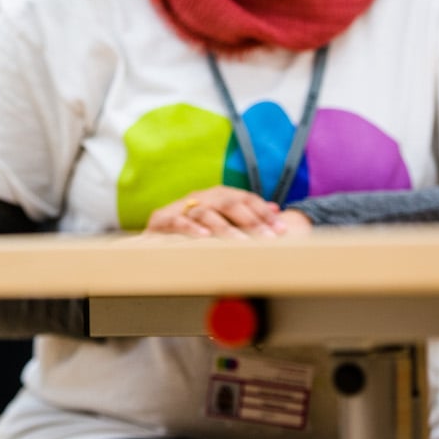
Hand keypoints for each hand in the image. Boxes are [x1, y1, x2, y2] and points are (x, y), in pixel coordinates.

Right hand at [144, 186, 287, 238]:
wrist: (156, 230)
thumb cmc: (195, 226)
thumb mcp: (222, 218)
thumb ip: (247, 214)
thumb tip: (276, 209)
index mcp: (219, 195)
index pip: (246, 199)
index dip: (264, 213)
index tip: (282, 231)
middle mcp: (202, 197)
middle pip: (229, 203)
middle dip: (251, 221)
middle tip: (268, 238)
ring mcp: (181, 207)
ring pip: (206, 213)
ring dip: (225, 228)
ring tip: (241, 242)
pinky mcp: (162, 219)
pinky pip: (178, 222)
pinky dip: (191, 228)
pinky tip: (204, 238)